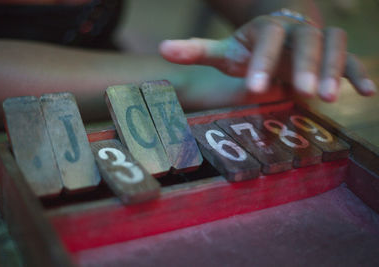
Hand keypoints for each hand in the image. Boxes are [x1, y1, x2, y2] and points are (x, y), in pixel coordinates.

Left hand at [159, 15, 376, 101]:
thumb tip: (162, 49)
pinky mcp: (335, 52)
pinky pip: (352, 57)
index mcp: (267, 28)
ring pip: (334, 45)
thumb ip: (198, 49)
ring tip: (328, 96)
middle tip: (303, 91)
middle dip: (306, 64)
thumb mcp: (225, 50)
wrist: (281, 34)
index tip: (255, 89)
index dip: (263, 61)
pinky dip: (359, 72)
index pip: (267, 39)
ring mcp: (318, 40)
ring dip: (334, 68)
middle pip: (306, 39)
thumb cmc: (251, 48)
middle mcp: (295, 30)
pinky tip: (367, 92)